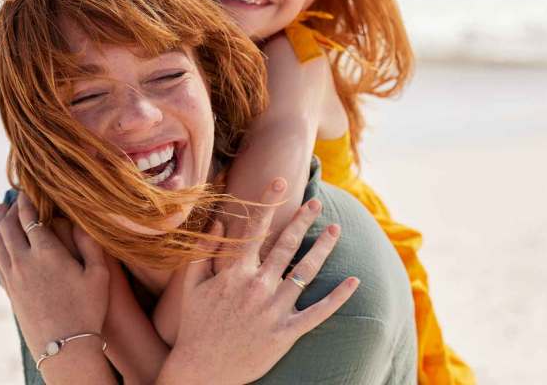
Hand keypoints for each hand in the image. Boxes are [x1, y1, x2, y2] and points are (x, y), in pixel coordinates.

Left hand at [0, 192, 109, 358]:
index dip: (27, 202)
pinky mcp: (10, 293)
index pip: (30, 219)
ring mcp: (14, 278)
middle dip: (9, 210)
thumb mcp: (99, 273)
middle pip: (8, 228)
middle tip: (11, 198)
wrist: (64, 346)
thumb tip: (81, 220)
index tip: (27, 190)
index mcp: (47, 252)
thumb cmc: (88, 308)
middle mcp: (24, 262)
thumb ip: (89, 243)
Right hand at [157, 178, 359, 384]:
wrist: (201, 371)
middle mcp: (258, 286)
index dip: (269, 203)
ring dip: (323, 247)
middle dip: (303, 220)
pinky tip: (353, 281)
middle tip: (316, 202)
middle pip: (286, 245)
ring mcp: (274, 309)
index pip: (256, 229)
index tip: (280, 181)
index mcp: (235, 272)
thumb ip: (204, 251)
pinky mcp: (286, 333)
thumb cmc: (196, 327)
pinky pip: (318, 312)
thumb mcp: (192, 286)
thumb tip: (218, 221)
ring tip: (335, 229)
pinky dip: (337, 297)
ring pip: (306, 271)